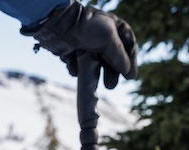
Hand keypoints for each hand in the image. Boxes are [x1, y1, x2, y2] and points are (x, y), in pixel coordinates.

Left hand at [22, 1, 137, 88]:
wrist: (58, 24)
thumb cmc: (86, 26)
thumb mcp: (108, 39)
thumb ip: (119, 56)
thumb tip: (128, 73)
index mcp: (114, 26)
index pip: (128, 45)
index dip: (131, 61)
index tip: (131, 77)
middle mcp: (101, 35)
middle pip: (111, 57)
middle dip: (112, 72)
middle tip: (111, 85)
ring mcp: (86, 43)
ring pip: (94, 63)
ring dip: (96, 75)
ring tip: (99, 86)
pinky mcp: (71, 50)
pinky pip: (77, 64)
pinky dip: (77, 70)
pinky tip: (75, 72)